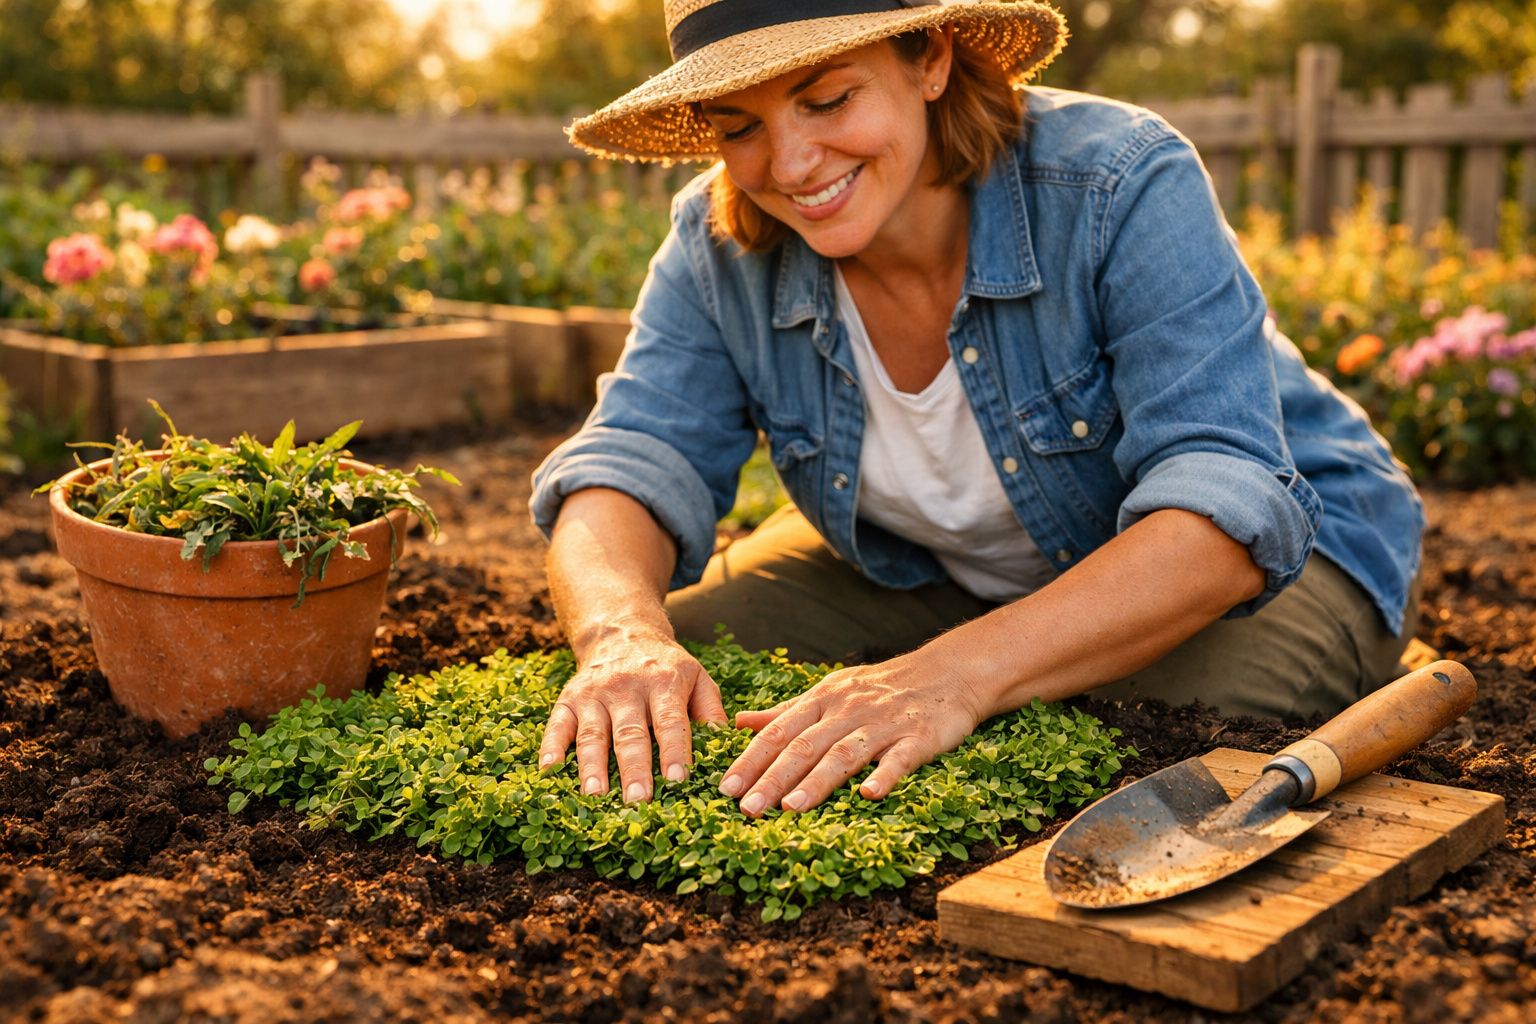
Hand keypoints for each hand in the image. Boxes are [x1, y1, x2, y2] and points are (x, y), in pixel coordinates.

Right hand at [538, 633, 727, 801]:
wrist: (622, 633)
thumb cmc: (666, 667)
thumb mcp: (697, 677)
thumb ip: (711, 710)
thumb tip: (723, 746)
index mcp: (663, 682)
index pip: (670, 721)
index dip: (674, 751)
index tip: (678, 780)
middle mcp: (626, 687)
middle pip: (630, 732)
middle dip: (633, 769)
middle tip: (638, 801)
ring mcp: (593, 693)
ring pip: (592, 733)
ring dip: (592, 766)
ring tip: (595, 796)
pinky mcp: (568, 699)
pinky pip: (557, 725)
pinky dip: (550, 748)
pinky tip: (548, 772)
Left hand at [719, 654, 984, 816]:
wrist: (946, 672)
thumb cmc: (880, 687)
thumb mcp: (829, 690)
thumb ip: (785, 711)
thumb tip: (738, 723)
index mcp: (822, 700)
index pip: (779, 732)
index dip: (751, 759)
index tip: (725, 788)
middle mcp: (847, 710)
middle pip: (804, 745)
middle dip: (773, 778)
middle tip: (746, 808)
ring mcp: (883, 724)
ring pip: (844, 753)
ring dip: (817, 781)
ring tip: (791, 808)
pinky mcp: (919, 736)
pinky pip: (900, 758)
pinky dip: (884, 775)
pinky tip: (869, 795)